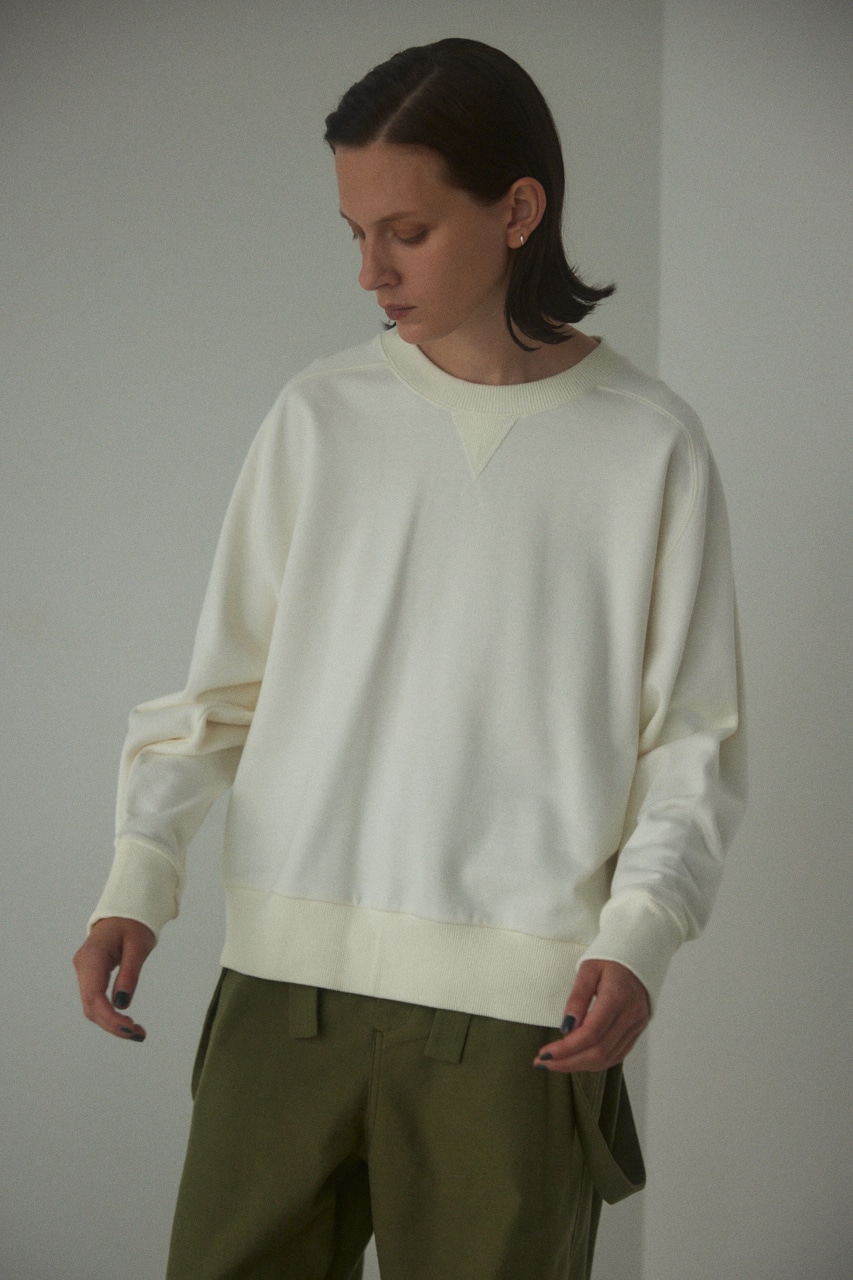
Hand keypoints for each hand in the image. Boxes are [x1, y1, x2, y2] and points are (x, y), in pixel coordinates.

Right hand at [73, 916, 155, 1041]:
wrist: (125, 911)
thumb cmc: (134, 925)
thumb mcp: (138, 946)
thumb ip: (130, 973)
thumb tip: (122, 1003)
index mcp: (92, 958)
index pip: (94, 998)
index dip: (110, 1018)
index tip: (131, 1029)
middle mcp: (83, 966)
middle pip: (91, 1007)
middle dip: (113, 1025)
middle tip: (139, 1035)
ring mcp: (84, 971)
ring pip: (92, 1007)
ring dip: (111, 1022)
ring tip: (136, 1031)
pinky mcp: (90, 974)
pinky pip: (95, 1000)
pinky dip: (109, 1013)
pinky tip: (125, 1020)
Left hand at [533, 959, 649, 1073]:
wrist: (639, 954)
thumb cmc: (610, 959)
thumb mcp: (588, 970)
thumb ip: (577, 998)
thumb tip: (566, 1027)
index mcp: (617, 998)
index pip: (591, 1034)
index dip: (566, 1049)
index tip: (545, 1054)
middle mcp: (630, 1016)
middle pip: (599, 1052)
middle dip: (568, 1062)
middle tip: (544, 1063)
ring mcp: (636, 1025)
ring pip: (608, 1058)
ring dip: (579, 1066)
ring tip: (556, 1063)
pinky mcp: (637, 1030)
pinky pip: (617, 1055)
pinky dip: (596, 1062)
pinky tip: (577, 1060)